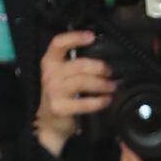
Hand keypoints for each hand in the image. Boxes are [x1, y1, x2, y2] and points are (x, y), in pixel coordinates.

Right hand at [35, 28, 115, 151]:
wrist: (49, 124)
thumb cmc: (59, 97)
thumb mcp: (60, 75)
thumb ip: (73, 64)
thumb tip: (100, 59)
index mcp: (49, 62)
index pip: (59, 43)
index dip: (75, 37)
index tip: (91, 36)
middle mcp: (50, 74)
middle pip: (79, 64)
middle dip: (99, 67)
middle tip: (110, 72)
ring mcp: (54, 91)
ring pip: (84, 82)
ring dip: (102, 84)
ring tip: (112, 86)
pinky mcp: (61, 108)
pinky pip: (85, 102)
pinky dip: (100, 101)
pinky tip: (107, 100)